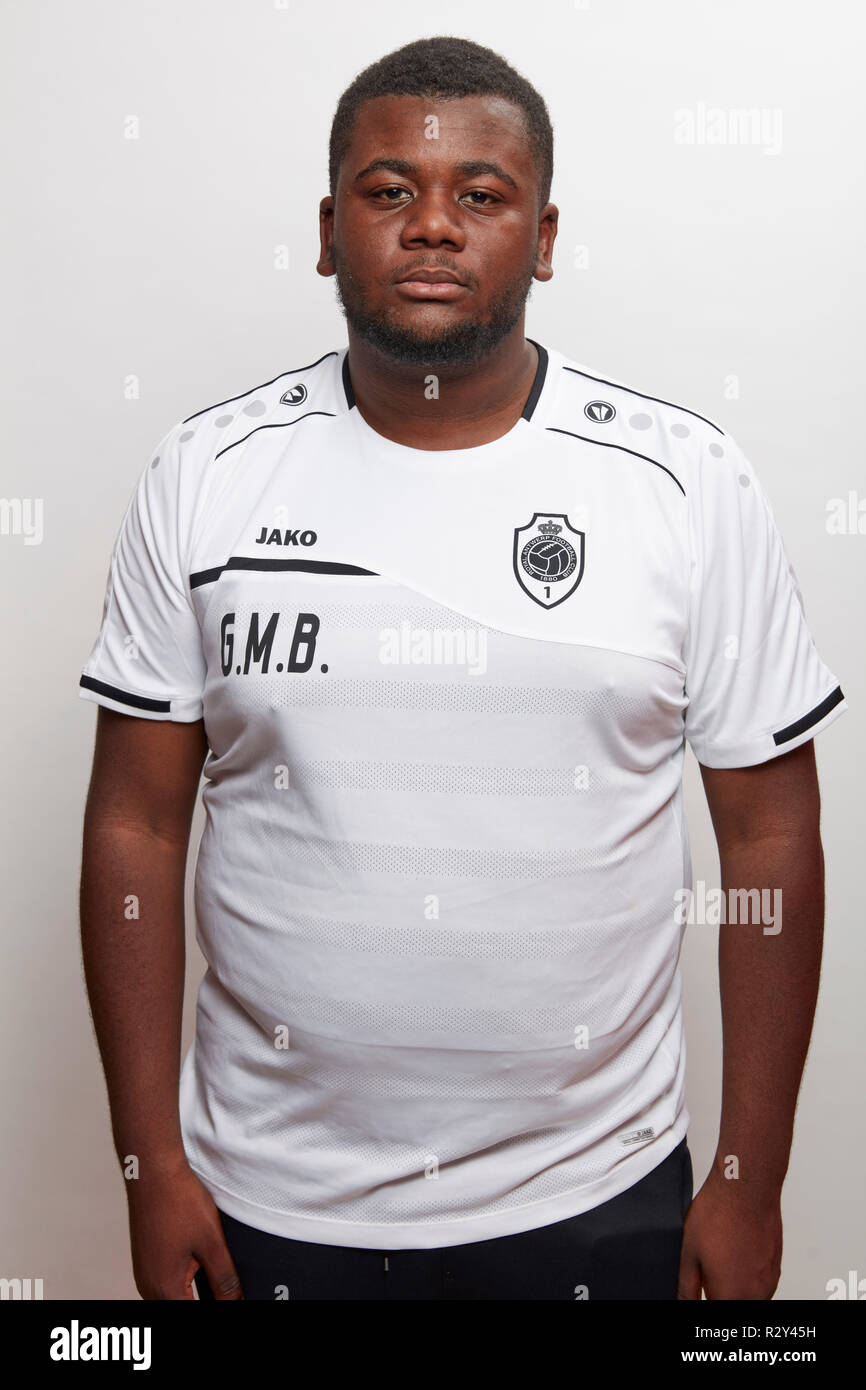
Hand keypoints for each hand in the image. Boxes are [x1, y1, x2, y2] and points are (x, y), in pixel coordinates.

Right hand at [126, 1156, 242, 1299]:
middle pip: (181, 1306)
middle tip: (228, 1289)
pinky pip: (166, 1282)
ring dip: (193, 1292)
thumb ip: (224, 1278)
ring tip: (212, 1272)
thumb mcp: (211, 1242)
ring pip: (173, 1296)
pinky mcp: (146, 1261)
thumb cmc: (178, 1201)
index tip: (229, 1299)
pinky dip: (184, 1280)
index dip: (217, 1306)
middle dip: (204, 1299)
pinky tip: (198, 1262)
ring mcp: (145, 1273)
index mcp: (165, 1288)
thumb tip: (234, 1301)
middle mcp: (149, 1286)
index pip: (193, 1314)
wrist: (153, 1172)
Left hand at [677, 1165, 782, 1299]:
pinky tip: (735, 1253)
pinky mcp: (776, 1267)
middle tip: (707, 1273)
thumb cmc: (719, 1213)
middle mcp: (755, 1294)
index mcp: (731, 1295)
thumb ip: (687, 1286)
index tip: (701, 1289)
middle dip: (719, 1295)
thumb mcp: (688, 1251)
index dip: (705, 1299)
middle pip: (734, 1305)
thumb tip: (685, 1301)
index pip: (716, 1313)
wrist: (746, 1187)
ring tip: (721, 1259)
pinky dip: (747, 1276)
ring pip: (749, 1297)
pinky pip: (760, 1283)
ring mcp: (768, 1281)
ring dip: (735, 1287)